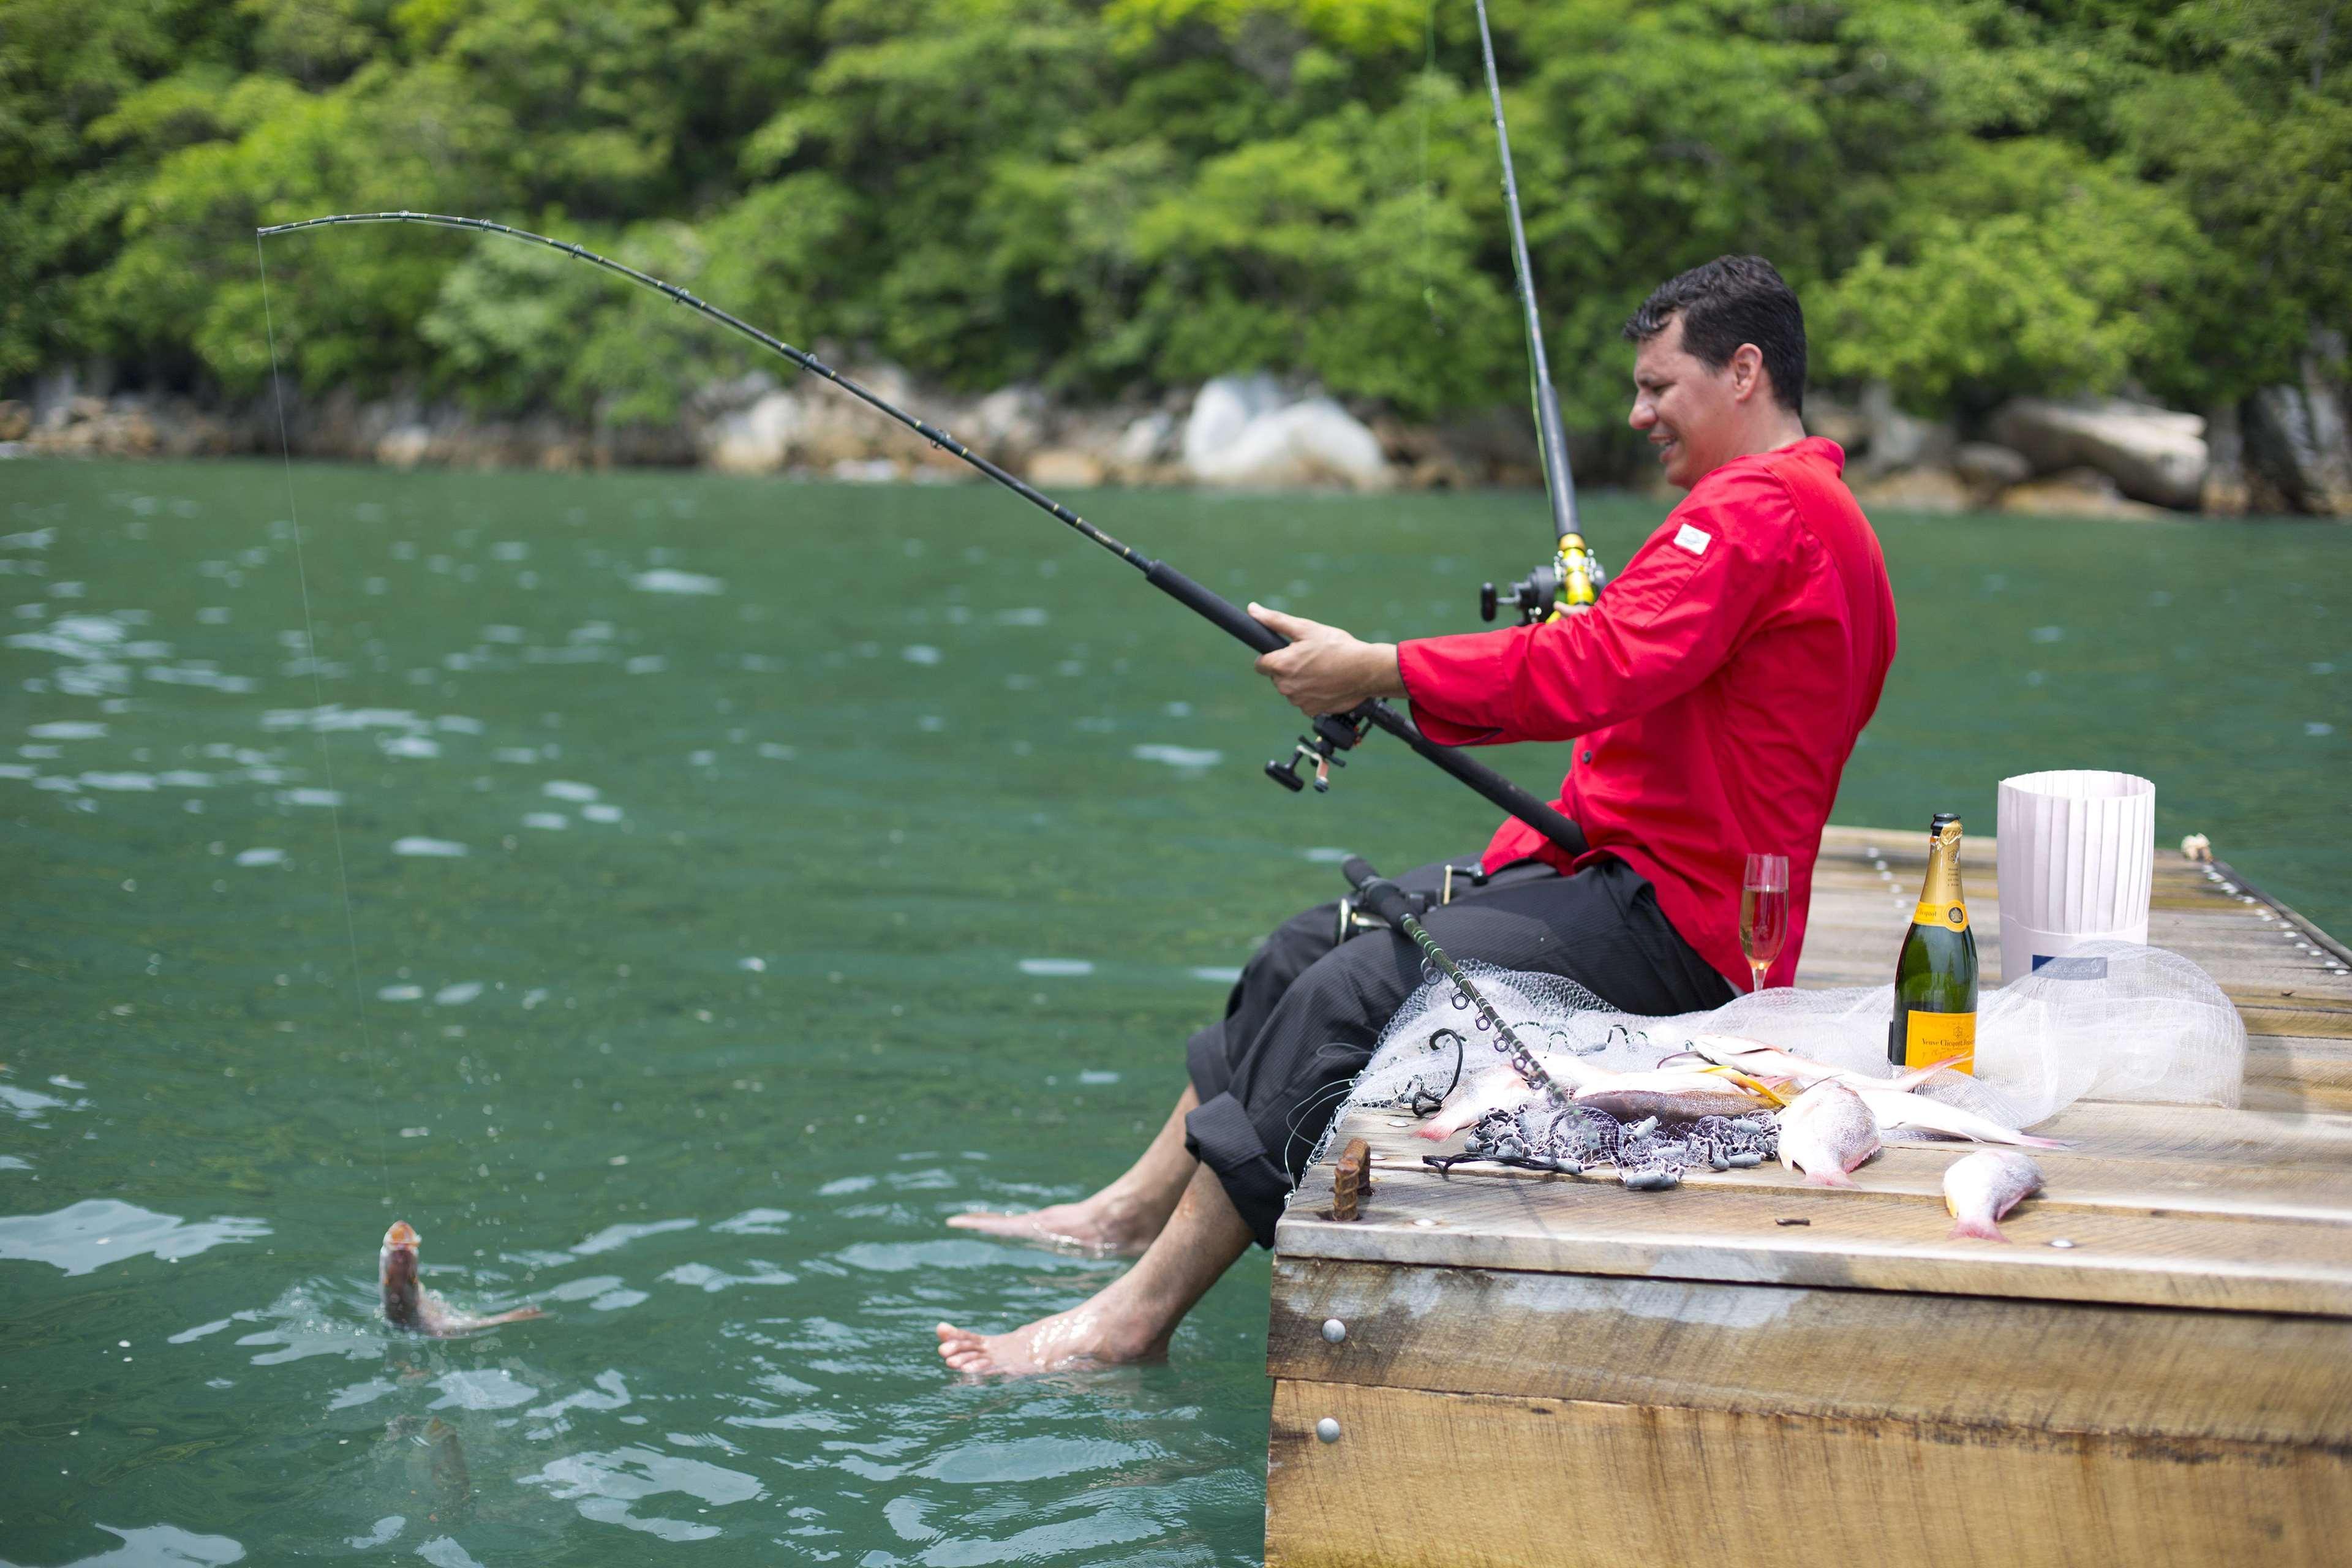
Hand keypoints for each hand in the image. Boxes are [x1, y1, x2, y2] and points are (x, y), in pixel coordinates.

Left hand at [1249, 603, 1404, 714]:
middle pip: (1276, 676)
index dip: (1272, 656)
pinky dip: (1312, 693)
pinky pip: (1304, 701)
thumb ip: (1275, 620)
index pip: (1260, 664)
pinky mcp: (1310, 711)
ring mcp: (1298, 701)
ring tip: (1321, 670)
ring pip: (1290, 689)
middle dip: (1288, 668)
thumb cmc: (1338, 647)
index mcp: (1281, 665)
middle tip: (1309, 658)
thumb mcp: (1306, 628)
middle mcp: (1286, 686)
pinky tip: (1326, 683)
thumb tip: (1253, 609)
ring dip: (1300, 681)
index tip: (1286, 652)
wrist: (1366, 671)